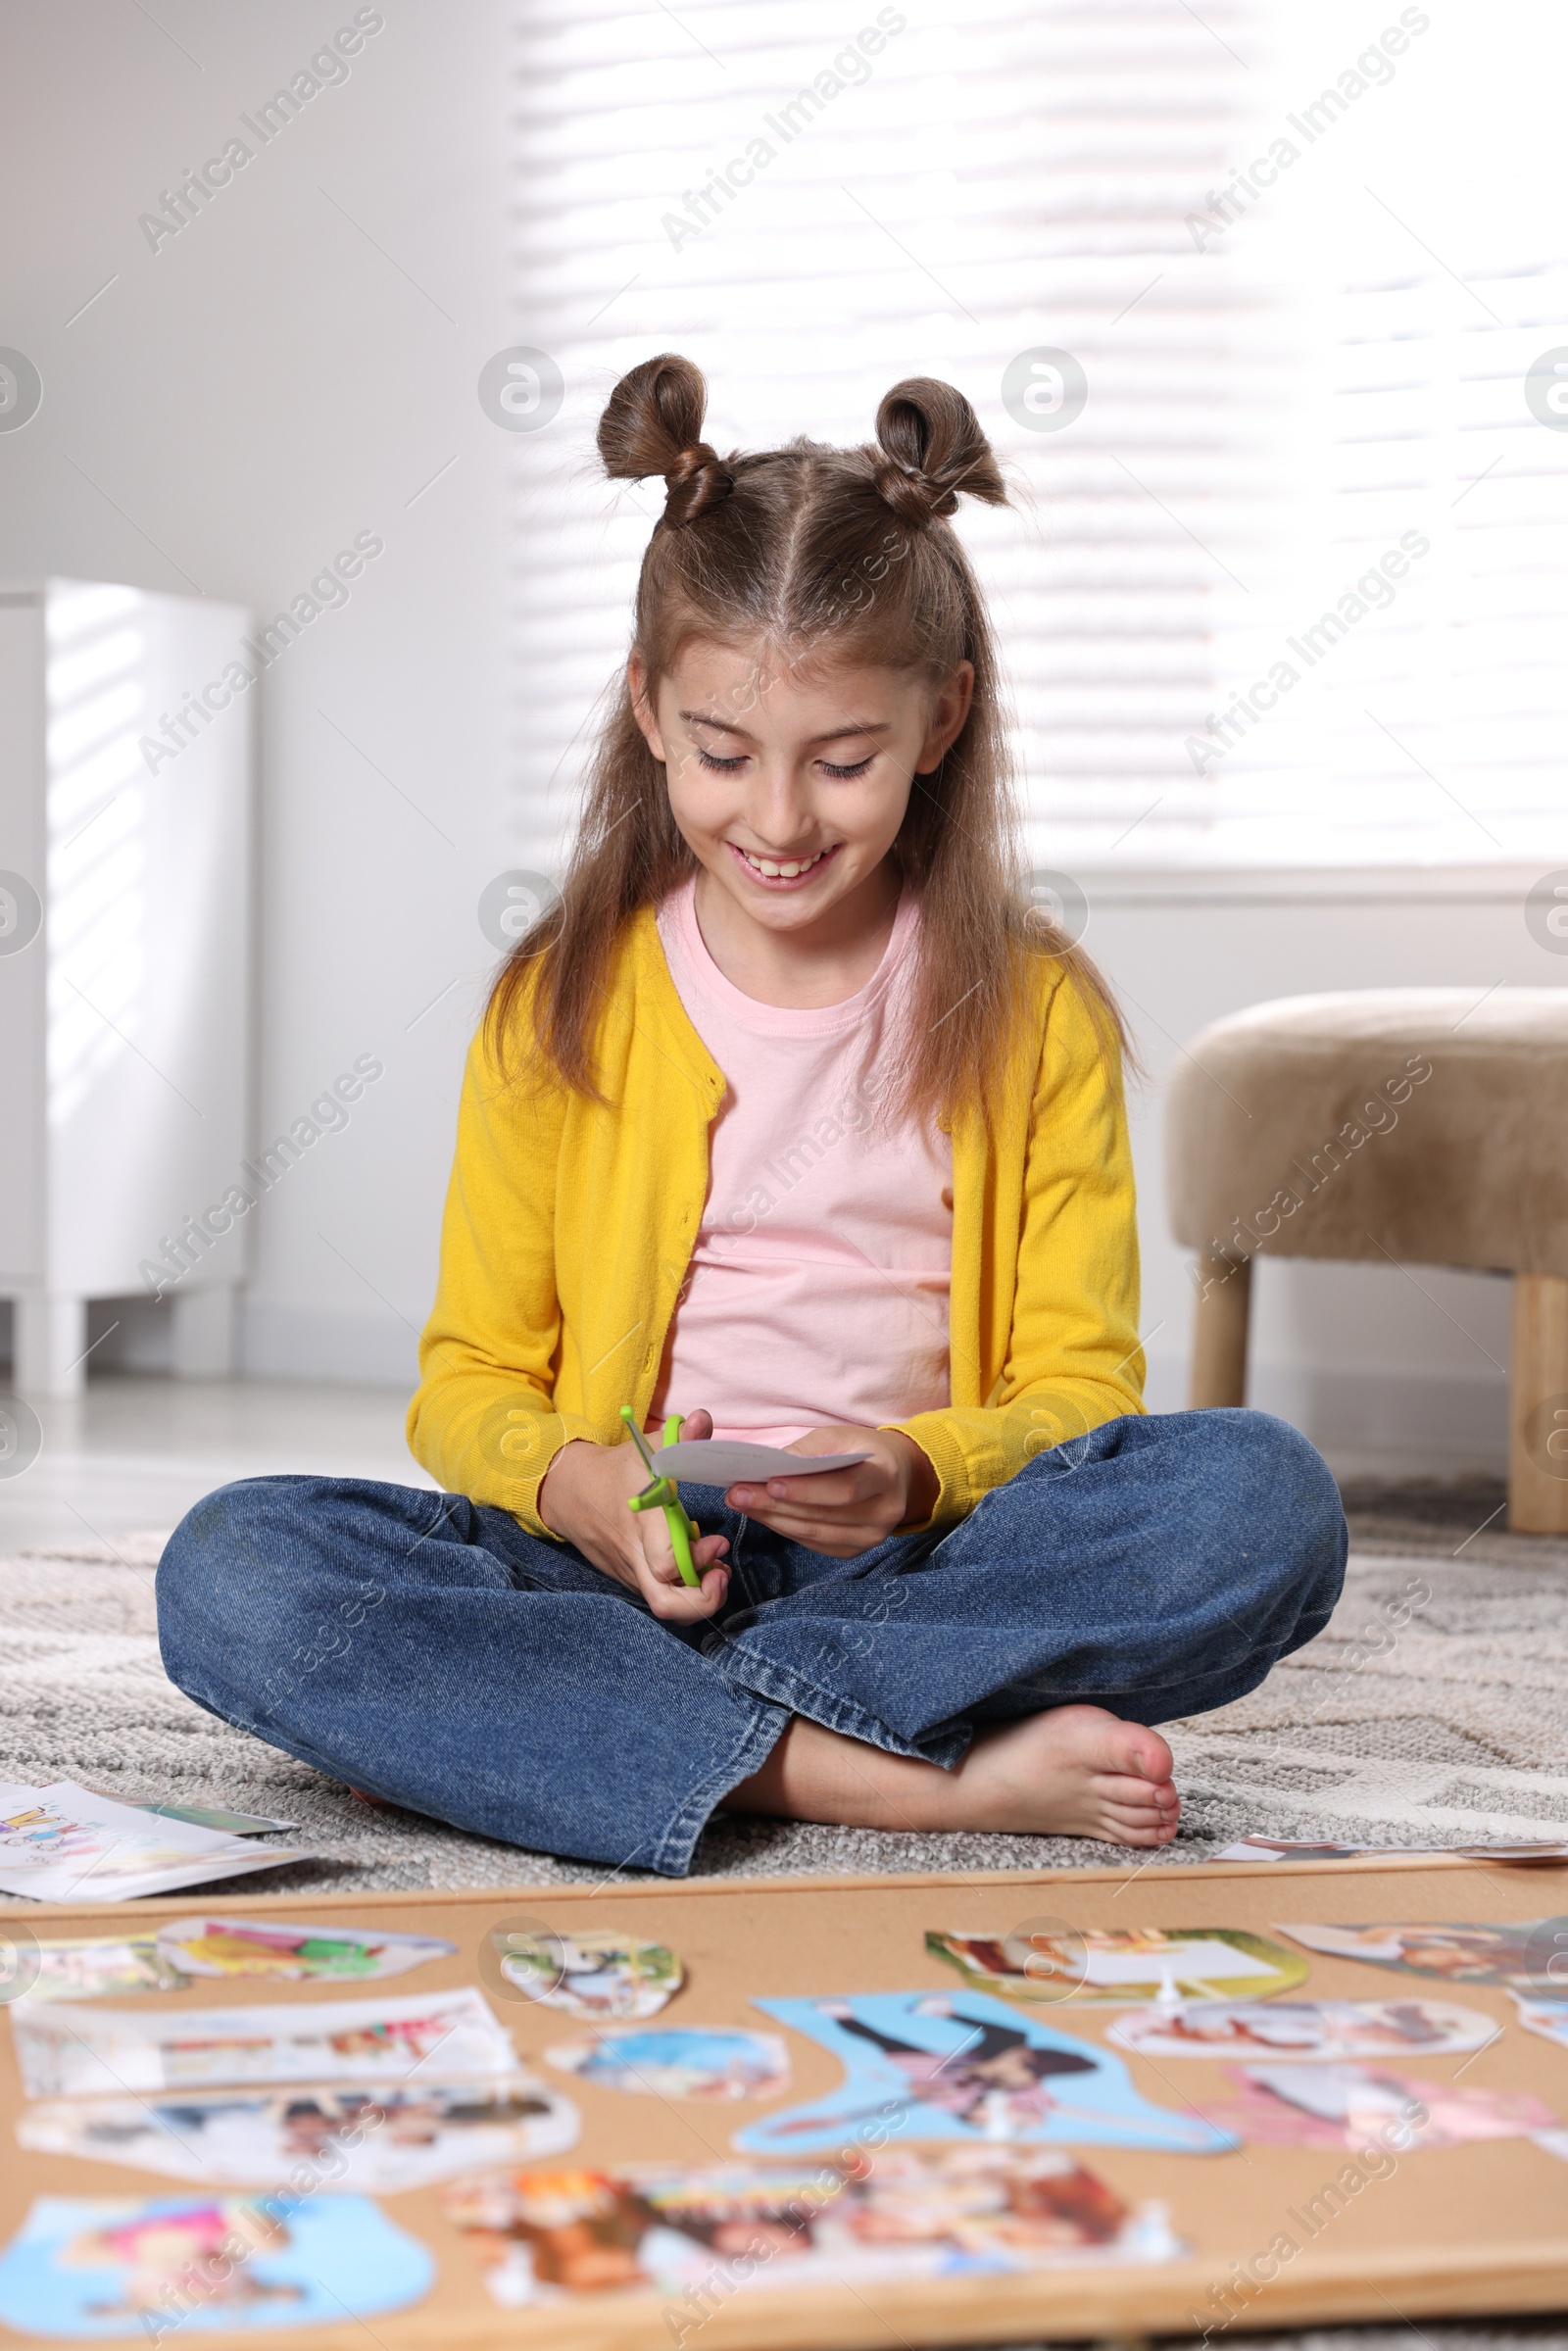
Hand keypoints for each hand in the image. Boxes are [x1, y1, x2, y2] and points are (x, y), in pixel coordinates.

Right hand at [537, 1407, 731, 1622]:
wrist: (569, 1490)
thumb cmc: (616, 1469)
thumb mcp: (647, 1447)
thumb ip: (680, 1438)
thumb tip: (703, 1418)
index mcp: (641, 1523)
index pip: (666, 1563)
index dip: (697, 1561)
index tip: (718, 1541)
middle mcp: (634, 1554)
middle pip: (666, 1604)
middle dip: (703, 1600)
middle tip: (721, 1574)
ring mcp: (629, 1571)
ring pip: (664, 1607)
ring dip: (697, 1598)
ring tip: (715, 1572)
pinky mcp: (628, 1577)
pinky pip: (657, 1595)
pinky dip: (681, 1590)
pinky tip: (696, 1566)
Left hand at [724, 1424, 938, 1558]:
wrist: (894, 1474)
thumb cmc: (861, 1449)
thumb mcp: (840, 1436)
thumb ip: (809, 1451)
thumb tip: (769, 1467)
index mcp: (886, 1476)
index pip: (844, 1489)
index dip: (806, 1490)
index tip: (769, 1482)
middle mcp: (885, 1513)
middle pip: (823, 1515)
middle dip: (776, 1505)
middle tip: (738, 1493)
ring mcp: (871, 1537)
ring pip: (814, 1533)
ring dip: (773, 1519)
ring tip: (741, 1502)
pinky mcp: (854, 1550)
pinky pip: (813, 1542)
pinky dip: (784, 1528)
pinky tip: (762, 1514)